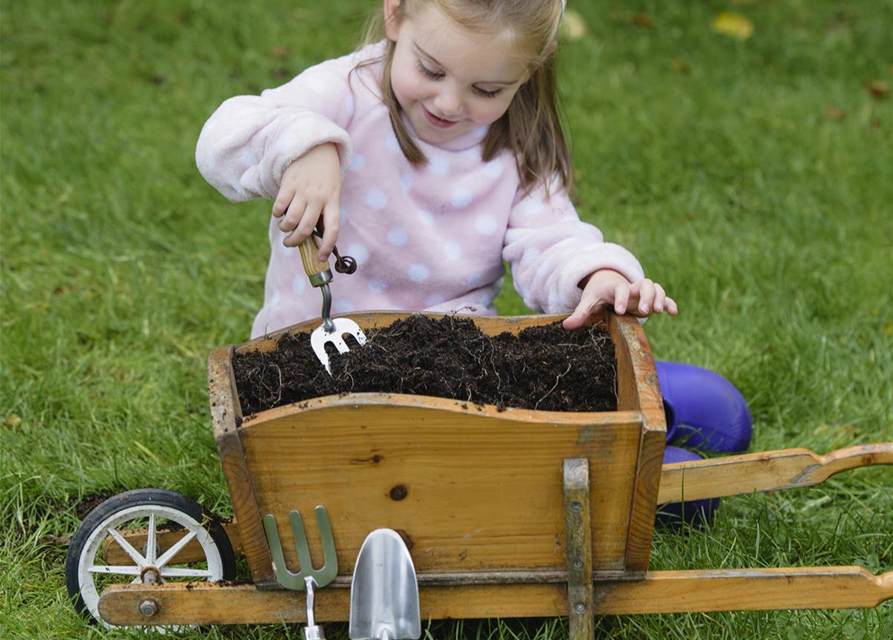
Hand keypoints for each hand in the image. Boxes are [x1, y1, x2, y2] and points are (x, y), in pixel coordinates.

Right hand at [273, 143, 341, 259]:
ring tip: (284, 227)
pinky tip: (278, 212)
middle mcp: (319, 197)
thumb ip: (324, 209)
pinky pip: (280, 205)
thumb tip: (313, 234)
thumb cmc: (325, 172)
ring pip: (291, 220)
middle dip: (295, 241)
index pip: (333, 229)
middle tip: (290, 243)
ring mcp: (304, 190)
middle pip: (306, 228)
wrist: (316, 145)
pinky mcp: (289, 182)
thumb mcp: (332, 190)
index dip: (327, 246)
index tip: (320, 258)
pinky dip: (277, 213)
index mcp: (333, 201)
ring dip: (284, 228)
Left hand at [562, 269, 677, 329]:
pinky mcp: (649, 298)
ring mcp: (642, 292)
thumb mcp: (589, 301)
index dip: (622, 298)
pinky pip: (663, 297)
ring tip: (656, 311)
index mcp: (616, 288)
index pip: (621, 289)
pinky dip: (669, 302)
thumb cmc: (598, 293)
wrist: (608, 281)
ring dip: (658, 297)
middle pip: (644, 284)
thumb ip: (580, 313)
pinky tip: (673, 313)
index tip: (620, 311)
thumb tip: (565, 326)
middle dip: (646, 296)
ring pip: (655, 287)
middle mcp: (631, 288)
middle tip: (644, 311)